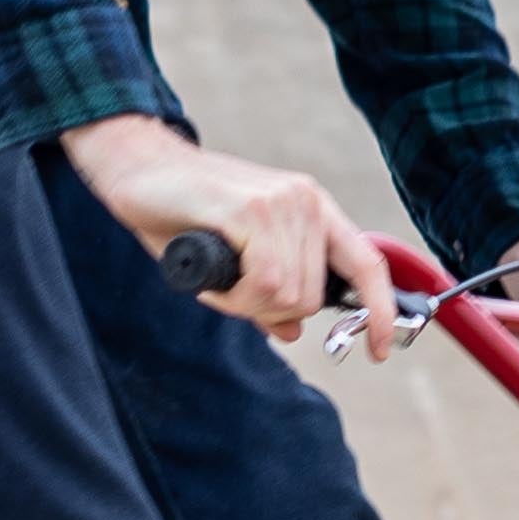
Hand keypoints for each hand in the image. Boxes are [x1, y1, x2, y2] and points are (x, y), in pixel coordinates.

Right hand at [62, 115, 398, 359]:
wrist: (137, 168)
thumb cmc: (185, 215)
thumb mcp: (238, 260)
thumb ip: (271, 293)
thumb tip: (295, 332)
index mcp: (314, 209)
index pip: (366, 264)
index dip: (381, 312)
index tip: (381, 352)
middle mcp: (306, 201)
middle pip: (311, 299)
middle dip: (269, 310)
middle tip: (231, 289)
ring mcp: (281, 202)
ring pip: (286, 296)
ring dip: (245, 303)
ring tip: (217, 274)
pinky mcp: (251, 210)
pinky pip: (263, 283)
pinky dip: (234, 297)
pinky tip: (212, 277)